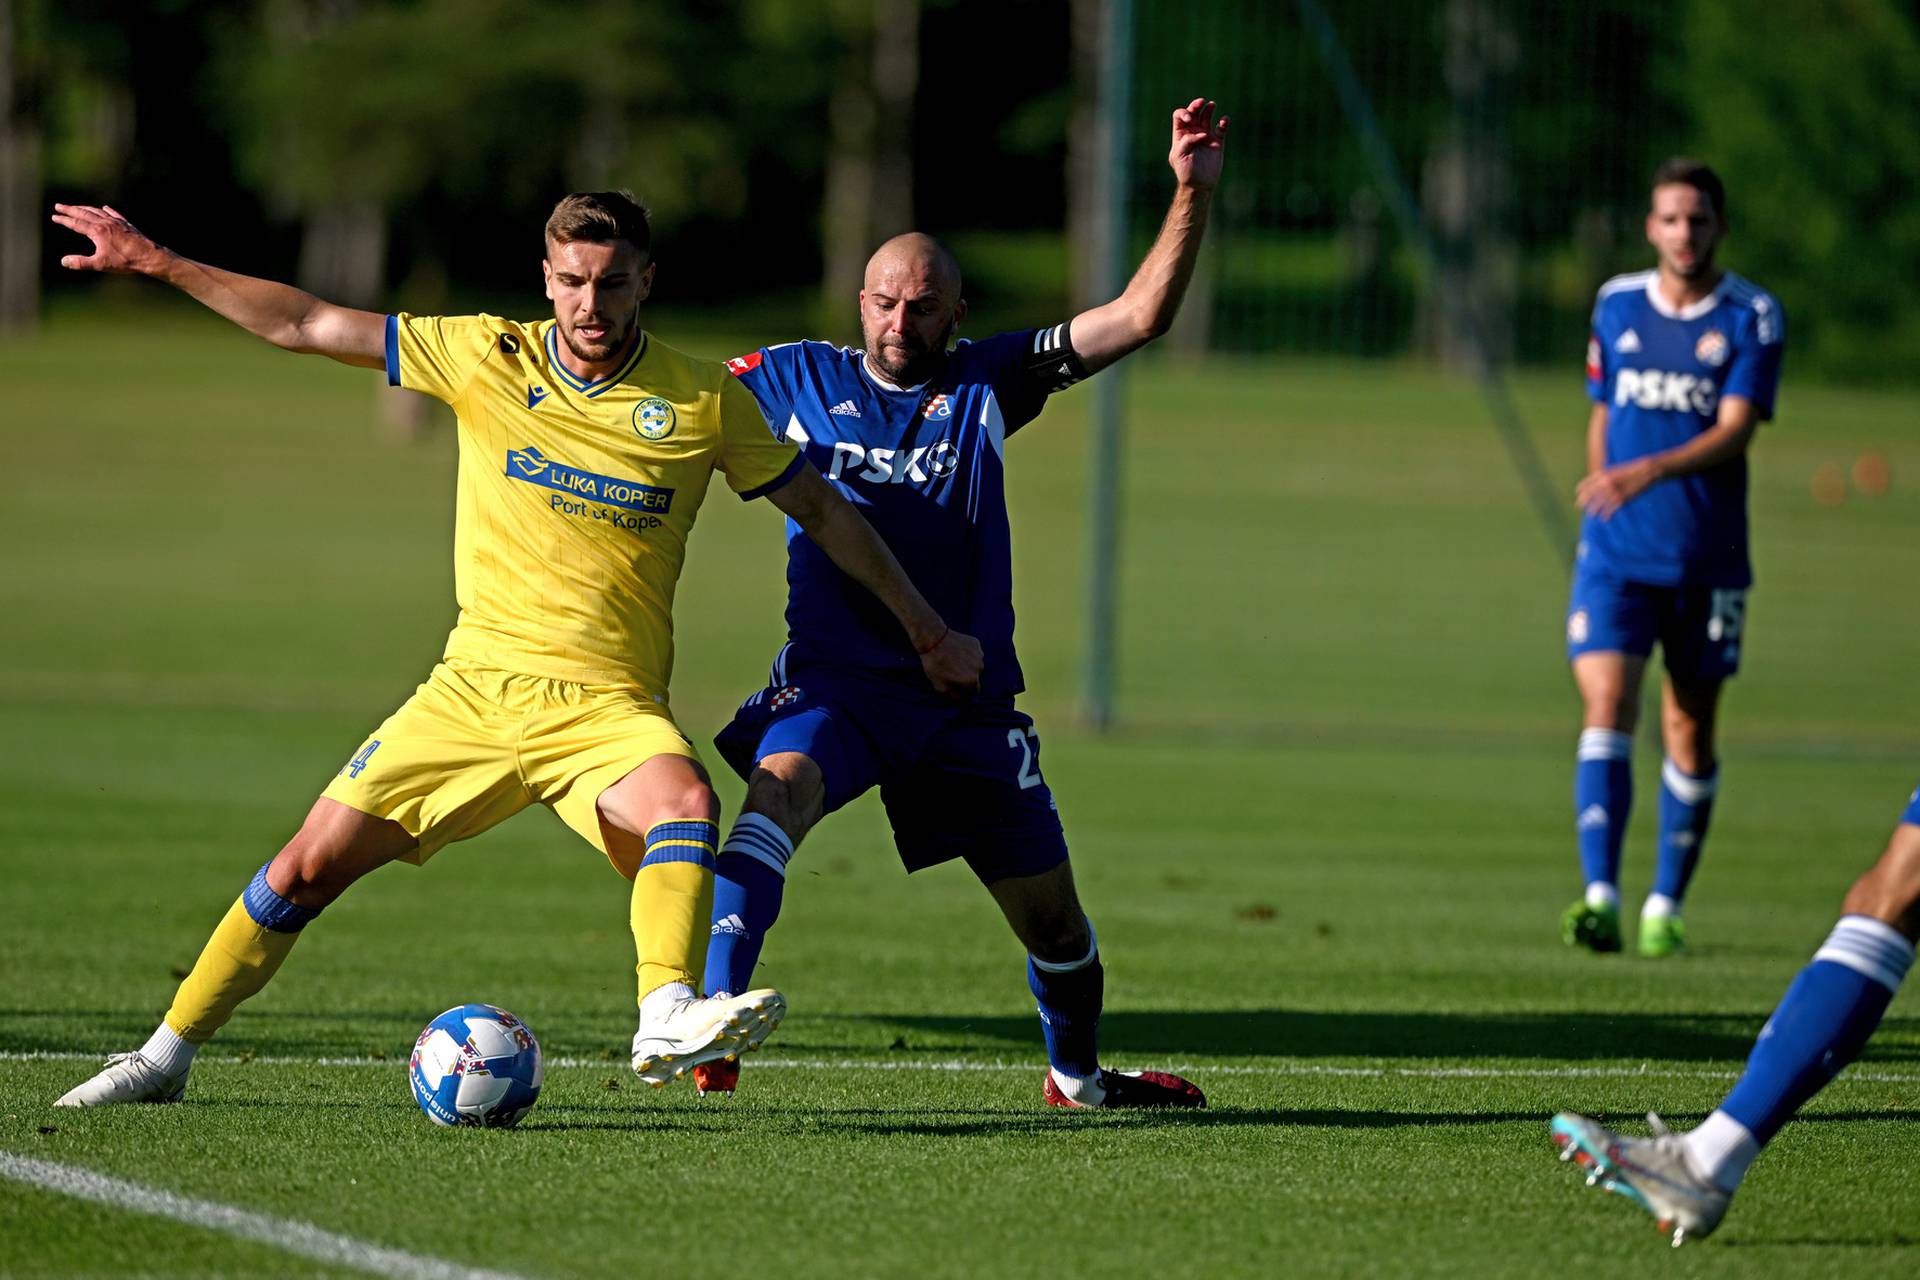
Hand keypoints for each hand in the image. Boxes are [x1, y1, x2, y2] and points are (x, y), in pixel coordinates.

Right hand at [50, 203, 164, 274]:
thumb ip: (81, 263)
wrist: (149, 256)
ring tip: (77, 207)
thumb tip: (63, 262)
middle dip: (70, 209)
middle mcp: (105, 223)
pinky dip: (107, 210)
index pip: (76, 223)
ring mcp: (117, 222)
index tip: (54, 217)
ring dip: (85, 208)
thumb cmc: (125, 261)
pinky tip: (105, 208)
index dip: (64, 220)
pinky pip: (114, 214)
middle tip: (59, 206)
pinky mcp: (127, 225)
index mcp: (97, 231)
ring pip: (97, 212)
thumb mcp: (101, 264)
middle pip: (84, 213)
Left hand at [919, 628, 983, 698]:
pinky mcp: (976, 644)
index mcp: (972, 680)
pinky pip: (974, 653)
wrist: (933, 639)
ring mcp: (979, 654)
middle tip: (953, 671)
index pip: (973, 692)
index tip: (956, 685)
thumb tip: (961, 699)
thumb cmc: (935, 664)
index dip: (964, 690)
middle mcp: (979, 668)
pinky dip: (968, 654)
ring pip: (975, 664)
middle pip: (975, 678)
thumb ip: (954, 695)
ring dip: (968, 665)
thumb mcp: (940, 686)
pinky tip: (956, 651)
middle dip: (966, 677)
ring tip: (953, 660)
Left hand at [1169, 98, 1227, 190]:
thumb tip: (1202, 134)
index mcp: (1180, 134)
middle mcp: (1193, 132)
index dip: (1184, 113)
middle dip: (1196, 105)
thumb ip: (1186, 142)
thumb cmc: (1186, 172)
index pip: (1179, 116)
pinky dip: (1224, 122)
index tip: (1189, 119)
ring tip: (1211, 105)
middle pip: (1194, 112)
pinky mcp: (1217, 141)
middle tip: (1201, 103)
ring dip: (1209, 109)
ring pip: (1207, 116)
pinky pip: (1222, 128)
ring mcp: (1206, 135)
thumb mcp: (1179, 157)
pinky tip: (1224, 121)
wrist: (1200, 185)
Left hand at [1576, 460, 1659, 518]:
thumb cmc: (1628, 470)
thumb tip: (1590, 486)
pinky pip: (1609, 510)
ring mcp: (1612, 491)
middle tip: (1581, 508)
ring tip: (1592, 515)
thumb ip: (1600, 477)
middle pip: (1587, 497)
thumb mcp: (1611, 470)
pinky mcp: (1621, 498)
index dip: (1580, 494)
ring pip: (1597, 506)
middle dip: (1582, 504)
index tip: (1579, 498)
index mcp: (1601, 475)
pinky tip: (1604, 518)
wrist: (1645, 470)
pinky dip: (1605, 515)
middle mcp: (1604, 483)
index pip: (1583, 486)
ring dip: (1592, 512)